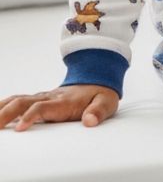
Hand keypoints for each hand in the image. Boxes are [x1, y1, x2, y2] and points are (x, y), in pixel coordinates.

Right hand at [0, 85, 118, 130]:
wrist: (97, 79)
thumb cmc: (100, 95)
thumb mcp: (106, 102)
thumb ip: (99, 111)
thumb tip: (90, 121)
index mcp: (64, 101)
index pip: (43, 107)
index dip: (31, 116)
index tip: (20, 128)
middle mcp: (49, 97)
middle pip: (23, 102)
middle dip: (6, 113)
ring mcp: (42, 97)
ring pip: (17, 99)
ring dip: (1, 108)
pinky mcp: (37, 99)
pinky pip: (17, 100)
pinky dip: (3, 105)